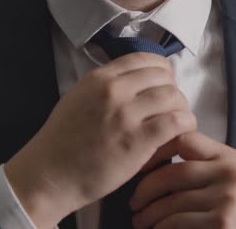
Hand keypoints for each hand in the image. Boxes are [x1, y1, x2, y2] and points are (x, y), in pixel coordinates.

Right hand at [4, 53, 196, 227]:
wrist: (49, 175)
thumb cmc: (62, 140)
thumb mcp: (78, 98)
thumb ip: (106, 86)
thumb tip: (136, 81)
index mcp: (99, 78)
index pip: (145, 59)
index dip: (162, 71)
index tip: (162, 85)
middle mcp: (114, 90)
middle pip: (164, 76)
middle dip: (173, 90)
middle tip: (170, 108)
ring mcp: (126, 115)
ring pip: (173, 97)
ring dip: (181, 108)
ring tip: (176, 122)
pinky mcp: (138, 141)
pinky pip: (176, 122)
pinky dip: (185, 125)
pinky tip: (180, 133)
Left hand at [131, 132, 235, 228]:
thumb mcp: (229, 179)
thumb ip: (202, 166)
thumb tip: (153, 163)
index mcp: (229, 158)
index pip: (185, 139)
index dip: (157, 150)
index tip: (141, 165)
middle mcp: (230, 174)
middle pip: (173, 173)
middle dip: (145, 190)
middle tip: (135, 202)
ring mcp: (227, 199)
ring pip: (171, 202)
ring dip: (149, 215)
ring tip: (141, 221)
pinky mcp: (221, 223)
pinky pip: (176, 223)